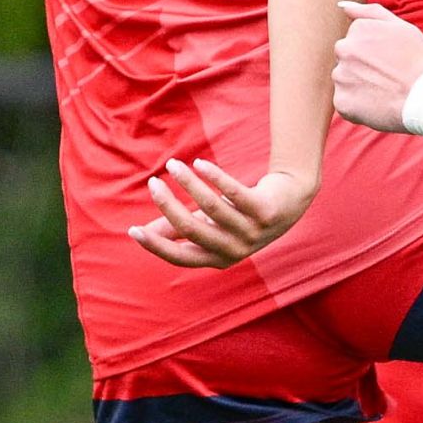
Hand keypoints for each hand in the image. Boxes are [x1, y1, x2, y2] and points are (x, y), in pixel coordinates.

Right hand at [130, 159, 317, 268]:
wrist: (289, 202)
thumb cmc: (241, 215)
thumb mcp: (209, 225)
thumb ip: (179, 230)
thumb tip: (143, 232)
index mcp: (218, 259)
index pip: (181, 257)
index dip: (156, 245)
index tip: (132, 230)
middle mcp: (235, 249)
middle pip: (192, 230)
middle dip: (167, 205)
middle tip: (153, 182)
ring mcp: (252, 231)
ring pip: (211, 207)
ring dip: (188, 183)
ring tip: (173, 165)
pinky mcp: (265, 211)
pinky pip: (234, 192)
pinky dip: (214, 176)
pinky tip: (200, 163)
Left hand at [333, 1, 422, 134]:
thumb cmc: (420, 61)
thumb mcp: (403, 28)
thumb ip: (371, 12)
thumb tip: (343, 6)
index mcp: (357, 29)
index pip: (356, 41)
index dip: (375, 53)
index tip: (392, 60)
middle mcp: (344, 50)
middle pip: (348, 59)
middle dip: (363, 67)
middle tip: (388, 77)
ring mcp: (341, 76)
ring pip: (346, 81)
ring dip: (360, 86)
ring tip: (385, 92)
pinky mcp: (342, 102)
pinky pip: (346, 103)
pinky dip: (359, 106)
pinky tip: (379, 105)